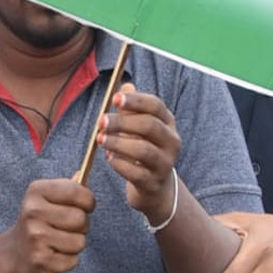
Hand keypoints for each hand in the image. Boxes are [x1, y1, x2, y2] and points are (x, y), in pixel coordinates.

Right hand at [7, 178, 94, 272]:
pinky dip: (68, 260)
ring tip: (60, 241)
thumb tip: (81, 174)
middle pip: (81, 218)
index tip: (84, 206)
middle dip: (82, 226)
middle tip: (67, 227)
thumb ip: (67, 188)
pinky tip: (54, 254)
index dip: (88, 201)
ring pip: (79, 242)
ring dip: (75, 244)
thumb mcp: (46, 198)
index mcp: (36, 190)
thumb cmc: (38, 222)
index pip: (76, 191)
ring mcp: (35, 236)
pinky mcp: (40, 260)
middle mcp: (33, 211)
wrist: (15, 253)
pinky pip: (73, 260)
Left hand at [97, 83, 180, 223]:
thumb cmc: (142, 148)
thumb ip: (132, 108)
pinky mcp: (154, 183)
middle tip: (100, 121)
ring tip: (100, 140)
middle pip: (149, 126)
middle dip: (122, 122)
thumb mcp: (139, 126)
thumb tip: (125, 86)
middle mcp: (171, 142)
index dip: (135, 101)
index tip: (114, 99)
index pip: (156, 106)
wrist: (154, 186)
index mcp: (168, 123)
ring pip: (143, 150)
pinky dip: (119, 164)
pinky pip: (136, 173)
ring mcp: (165, 164)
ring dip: (118, 143)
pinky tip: (109, 158)